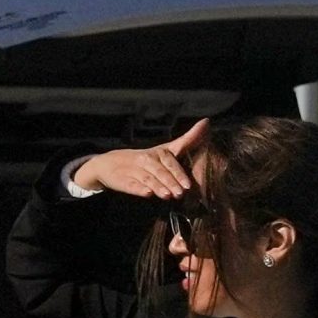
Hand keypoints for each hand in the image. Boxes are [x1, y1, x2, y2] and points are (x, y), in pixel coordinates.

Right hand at [71, 118, 208, 201]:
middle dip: (171, 181)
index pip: (170, 160)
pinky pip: (132, 185)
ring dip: (158, 186)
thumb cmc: (146, 159)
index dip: (179, 172)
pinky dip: (139, 189)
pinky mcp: (124, 180)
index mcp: (159, 153)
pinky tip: (147, 193)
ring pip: (149, 179)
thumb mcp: (167, 149)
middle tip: (181, 192)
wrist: (110, 164)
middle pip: (161, 171)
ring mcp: (135, 170)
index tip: (188, 184)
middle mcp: (147, 159)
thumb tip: (206, 122)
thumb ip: (187, 140)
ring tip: (167, 195)